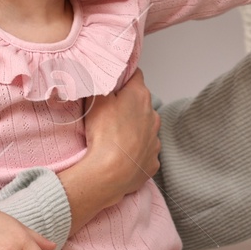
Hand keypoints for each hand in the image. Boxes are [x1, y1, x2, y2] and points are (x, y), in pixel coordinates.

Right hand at [57, 71, 160, 233]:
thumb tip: (102, 75)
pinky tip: (121, 156)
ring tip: (114, 138)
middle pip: (140, 103)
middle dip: (127, 105)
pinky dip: (135, 151)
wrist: (111, 173)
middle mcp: (153, 115)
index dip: (123, 77)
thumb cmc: (104, 134)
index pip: (135, 75)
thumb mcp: (95, 99)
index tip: (113, 83)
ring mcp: (155, 139)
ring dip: (132, 129)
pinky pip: (144, 151)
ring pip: (144, 127)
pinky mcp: (153, 160)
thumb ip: (100, 83)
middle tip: (108, 113)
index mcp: (140, 96)